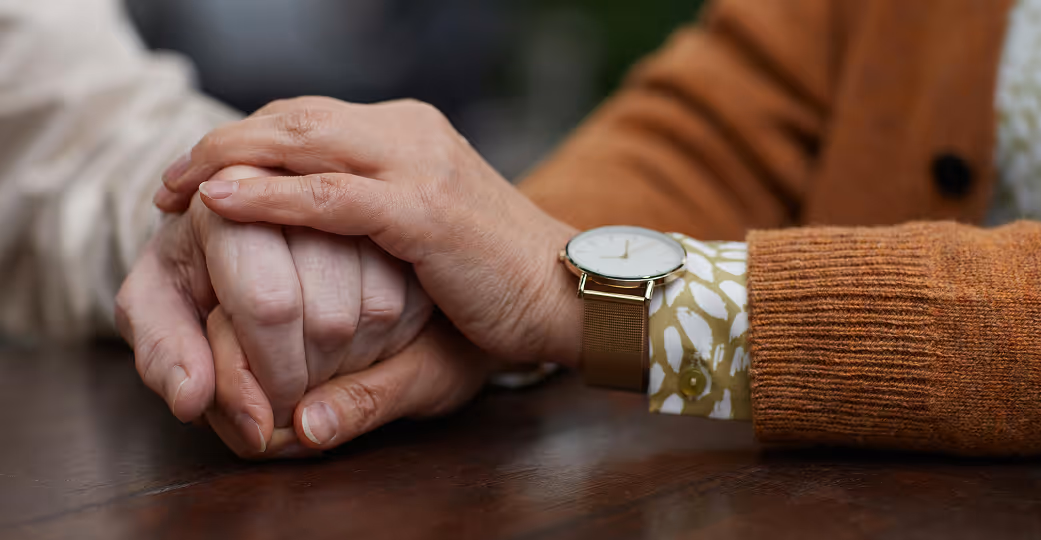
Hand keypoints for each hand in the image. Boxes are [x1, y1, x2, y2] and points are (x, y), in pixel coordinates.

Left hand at [116, 164, 431, 455]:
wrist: (228, 244)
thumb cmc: (190, 279)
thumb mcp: (155, 314)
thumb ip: (164, 359)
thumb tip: (193, 401)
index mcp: (226, 195)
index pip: (268, 305)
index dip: (270, 374)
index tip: (263, 414)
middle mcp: (298, 181)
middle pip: (329, 315)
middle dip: (310, 378)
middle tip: (284, 400)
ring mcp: (354, 198)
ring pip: (377, 311)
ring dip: (347, 367)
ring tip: (309, 373)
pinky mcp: (397, 223)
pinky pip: (407, 303)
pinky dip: (382, 345)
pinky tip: (344, 349)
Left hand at [155, 97, 583, 369]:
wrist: (571, 290)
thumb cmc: (497, 273)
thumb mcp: (427, 228)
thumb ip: (370, 211)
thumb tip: (312, 219)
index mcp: (409, 132)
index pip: (309, 117)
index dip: (248, 139)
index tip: (201, 173)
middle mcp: (410, 133)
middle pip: (294, 117)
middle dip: (224, 144)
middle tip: (171, 180)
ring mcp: (418, 166)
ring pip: (303, 142)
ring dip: (231, 159)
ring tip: (176, 186)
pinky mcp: (424, 212)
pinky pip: (331, 197)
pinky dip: (272, 196)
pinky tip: (223, 202)